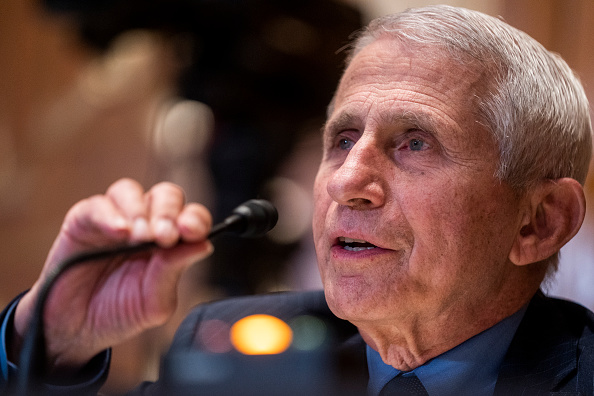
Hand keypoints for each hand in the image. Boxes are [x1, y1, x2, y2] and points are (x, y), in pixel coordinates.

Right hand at [12, 178, 212, 374]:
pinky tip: (119, 232)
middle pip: (165, 195)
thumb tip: (204, 245)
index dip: (195, 219)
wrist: (74, 328)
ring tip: (140, 237)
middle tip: (165, 236)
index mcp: (170, 241)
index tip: (192, 232)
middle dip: (168, 212)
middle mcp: (145, 223)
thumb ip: (174, 271)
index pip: (191, 217)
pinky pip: (97, 206)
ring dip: (140, 211)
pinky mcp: (83, 221)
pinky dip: (110, 215)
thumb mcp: (153, 302)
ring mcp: (114, 219)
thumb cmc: (117, 312)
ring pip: (131, 191)